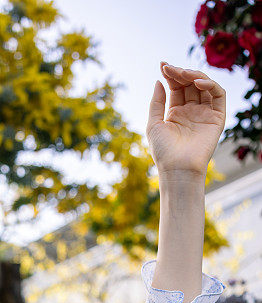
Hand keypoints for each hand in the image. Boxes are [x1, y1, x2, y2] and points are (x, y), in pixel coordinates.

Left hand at [146, 62, 225, 177]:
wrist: (177, 168)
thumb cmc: (163, 151)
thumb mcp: (154, 124)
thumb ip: (156, 102)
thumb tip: (159, 80)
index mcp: (176, 112)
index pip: (176, 87)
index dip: (170, 74)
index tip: (162, 65)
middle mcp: (191, 111)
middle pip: (189, 83)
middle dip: (180, 73)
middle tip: (170, 68)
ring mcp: (204, 113)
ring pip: (204, 85)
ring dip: (194, 75)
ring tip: (182, 73)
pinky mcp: (217, 117)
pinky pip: (218, 95)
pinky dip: (210, 85)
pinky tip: (197, 82)